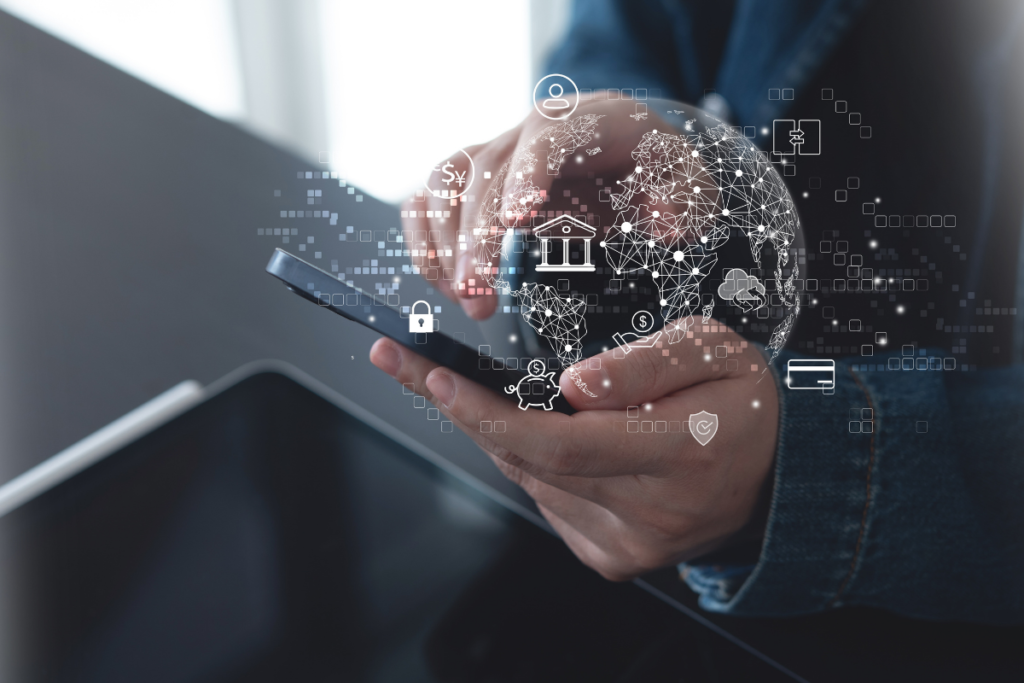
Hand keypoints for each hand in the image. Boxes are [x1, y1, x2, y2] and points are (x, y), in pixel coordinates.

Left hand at [369, 323, 778, 579]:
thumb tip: (572, 384)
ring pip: (530, 480)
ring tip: (472, 388)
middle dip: (463, 410)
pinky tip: (543, 431)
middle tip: (410, 367)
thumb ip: (645, 364)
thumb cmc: (742, 403)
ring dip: (495, 433)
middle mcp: (649, 513)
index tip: (436, 378)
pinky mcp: (611, 557)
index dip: (490, 414)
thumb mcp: (713, 351)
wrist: (775, 472)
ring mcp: (627, 545)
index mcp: (680, 455)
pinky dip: (529, 461)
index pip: (563, 444)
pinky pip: (546, 499)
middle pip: (529, 463)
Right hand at [401, 96, 677, 321]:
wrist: (627, 157)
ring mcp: (495, 151)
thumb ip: (683, 202)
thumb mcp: (688, 186)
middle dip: (477, 236)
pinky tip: (445, 285)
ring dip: (444, 242)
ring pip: (445, 181)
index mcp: (585, 121)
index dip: (526, 175)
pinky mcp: (473, 179)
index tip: (516, 223)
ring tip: (465, 298)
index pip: (547, 137)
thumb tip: (664, 223)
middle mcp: (529, 130)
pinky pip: (429, 200)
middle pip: (486, 169)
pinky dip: (426, 241)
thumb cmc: (655, 174)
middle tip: (479, 297)